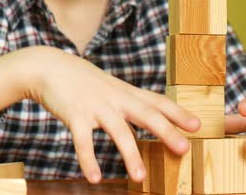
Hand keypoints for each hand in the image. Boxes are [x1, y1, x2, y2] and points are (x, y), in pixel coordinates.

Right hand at [26, 46, 200, 183]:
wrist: (48, 66)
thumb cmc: (82, 81)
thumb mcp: (110, 87)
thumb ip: (128, 101)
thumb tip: (150, 118)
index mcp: (125, 92)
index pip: (157, 101)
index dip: (177, 113)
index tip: (197, 125)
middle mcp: (115, 98)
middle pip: (146, 114)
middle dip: (166, 131)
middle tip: (184, 149)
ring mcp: (96, 106)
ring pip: (118, 131)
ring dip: (130, 155)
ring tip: (141, 178)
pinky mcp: (75, 114)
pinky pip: (83, 141)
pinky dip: (89, 160)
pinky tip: (95, 178)